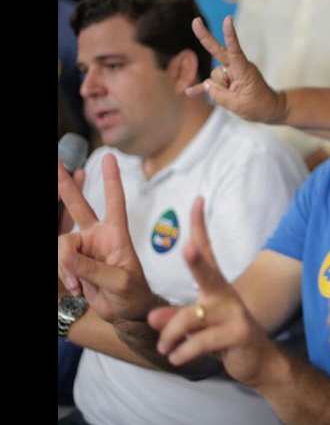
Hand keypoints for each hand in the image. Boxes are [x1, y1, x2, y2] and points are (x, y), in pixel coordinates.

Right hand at [57, 154, 156, 322]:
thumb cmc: (132, 294)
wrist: (125, 313)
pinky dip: (62, 275)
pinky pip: (58, 261)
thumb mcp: (119, 283)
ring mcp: (83, 248)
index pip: (115, 202)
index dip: (111, 180)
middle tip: (57, 163)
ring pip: (62, 244)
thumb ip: (93, 269)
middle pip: (78, 207)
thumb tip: (67, 257)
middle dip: (66, 186)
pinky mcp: (72, 262)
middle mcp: (98, 236)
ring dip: (64, 266)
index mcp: (117, 235)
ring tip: (78, 286)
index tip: (109, 156)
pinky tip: (76, 288)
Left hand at [148, 197, 273, 387]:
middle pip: (208, 274)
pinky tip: (177, 357)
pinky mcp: (238, 334)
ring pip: (191, 319)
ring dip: (170, 335)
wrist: (258, 359)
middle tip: (185, 248)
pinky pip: (200, 342)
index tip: (197, 200)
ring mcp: (234, 313)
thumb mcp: (197, 325)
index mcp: (216, 286)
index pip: (207, 250)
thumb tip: (153, 318)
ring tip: (164, 348)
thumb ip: (175, 319)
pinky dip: (183, 352)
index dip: (200, 226)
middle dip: (195, 261)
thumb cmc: (222, 336)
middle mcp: (225, 294)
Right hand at [187, 16, 286, 124]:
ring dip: (219, 89)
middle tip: (196, 21)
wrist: (269, 109)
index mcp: (243, 69)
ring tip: (234, 97)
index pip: (235, 49)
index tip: (228, 19)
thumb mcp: (238, 105)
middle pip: (218, 51)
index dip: (230, 34)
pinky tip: (189, 92)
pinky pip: (212, 85)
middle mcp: (237, 67)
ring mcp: (231, 74)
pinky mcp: (228, 83)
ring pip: (215, 77)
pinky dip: (203, 88)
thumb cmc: (258, 106)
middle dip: (205, 37)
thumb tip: (206, 84)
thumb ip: (219, 95)